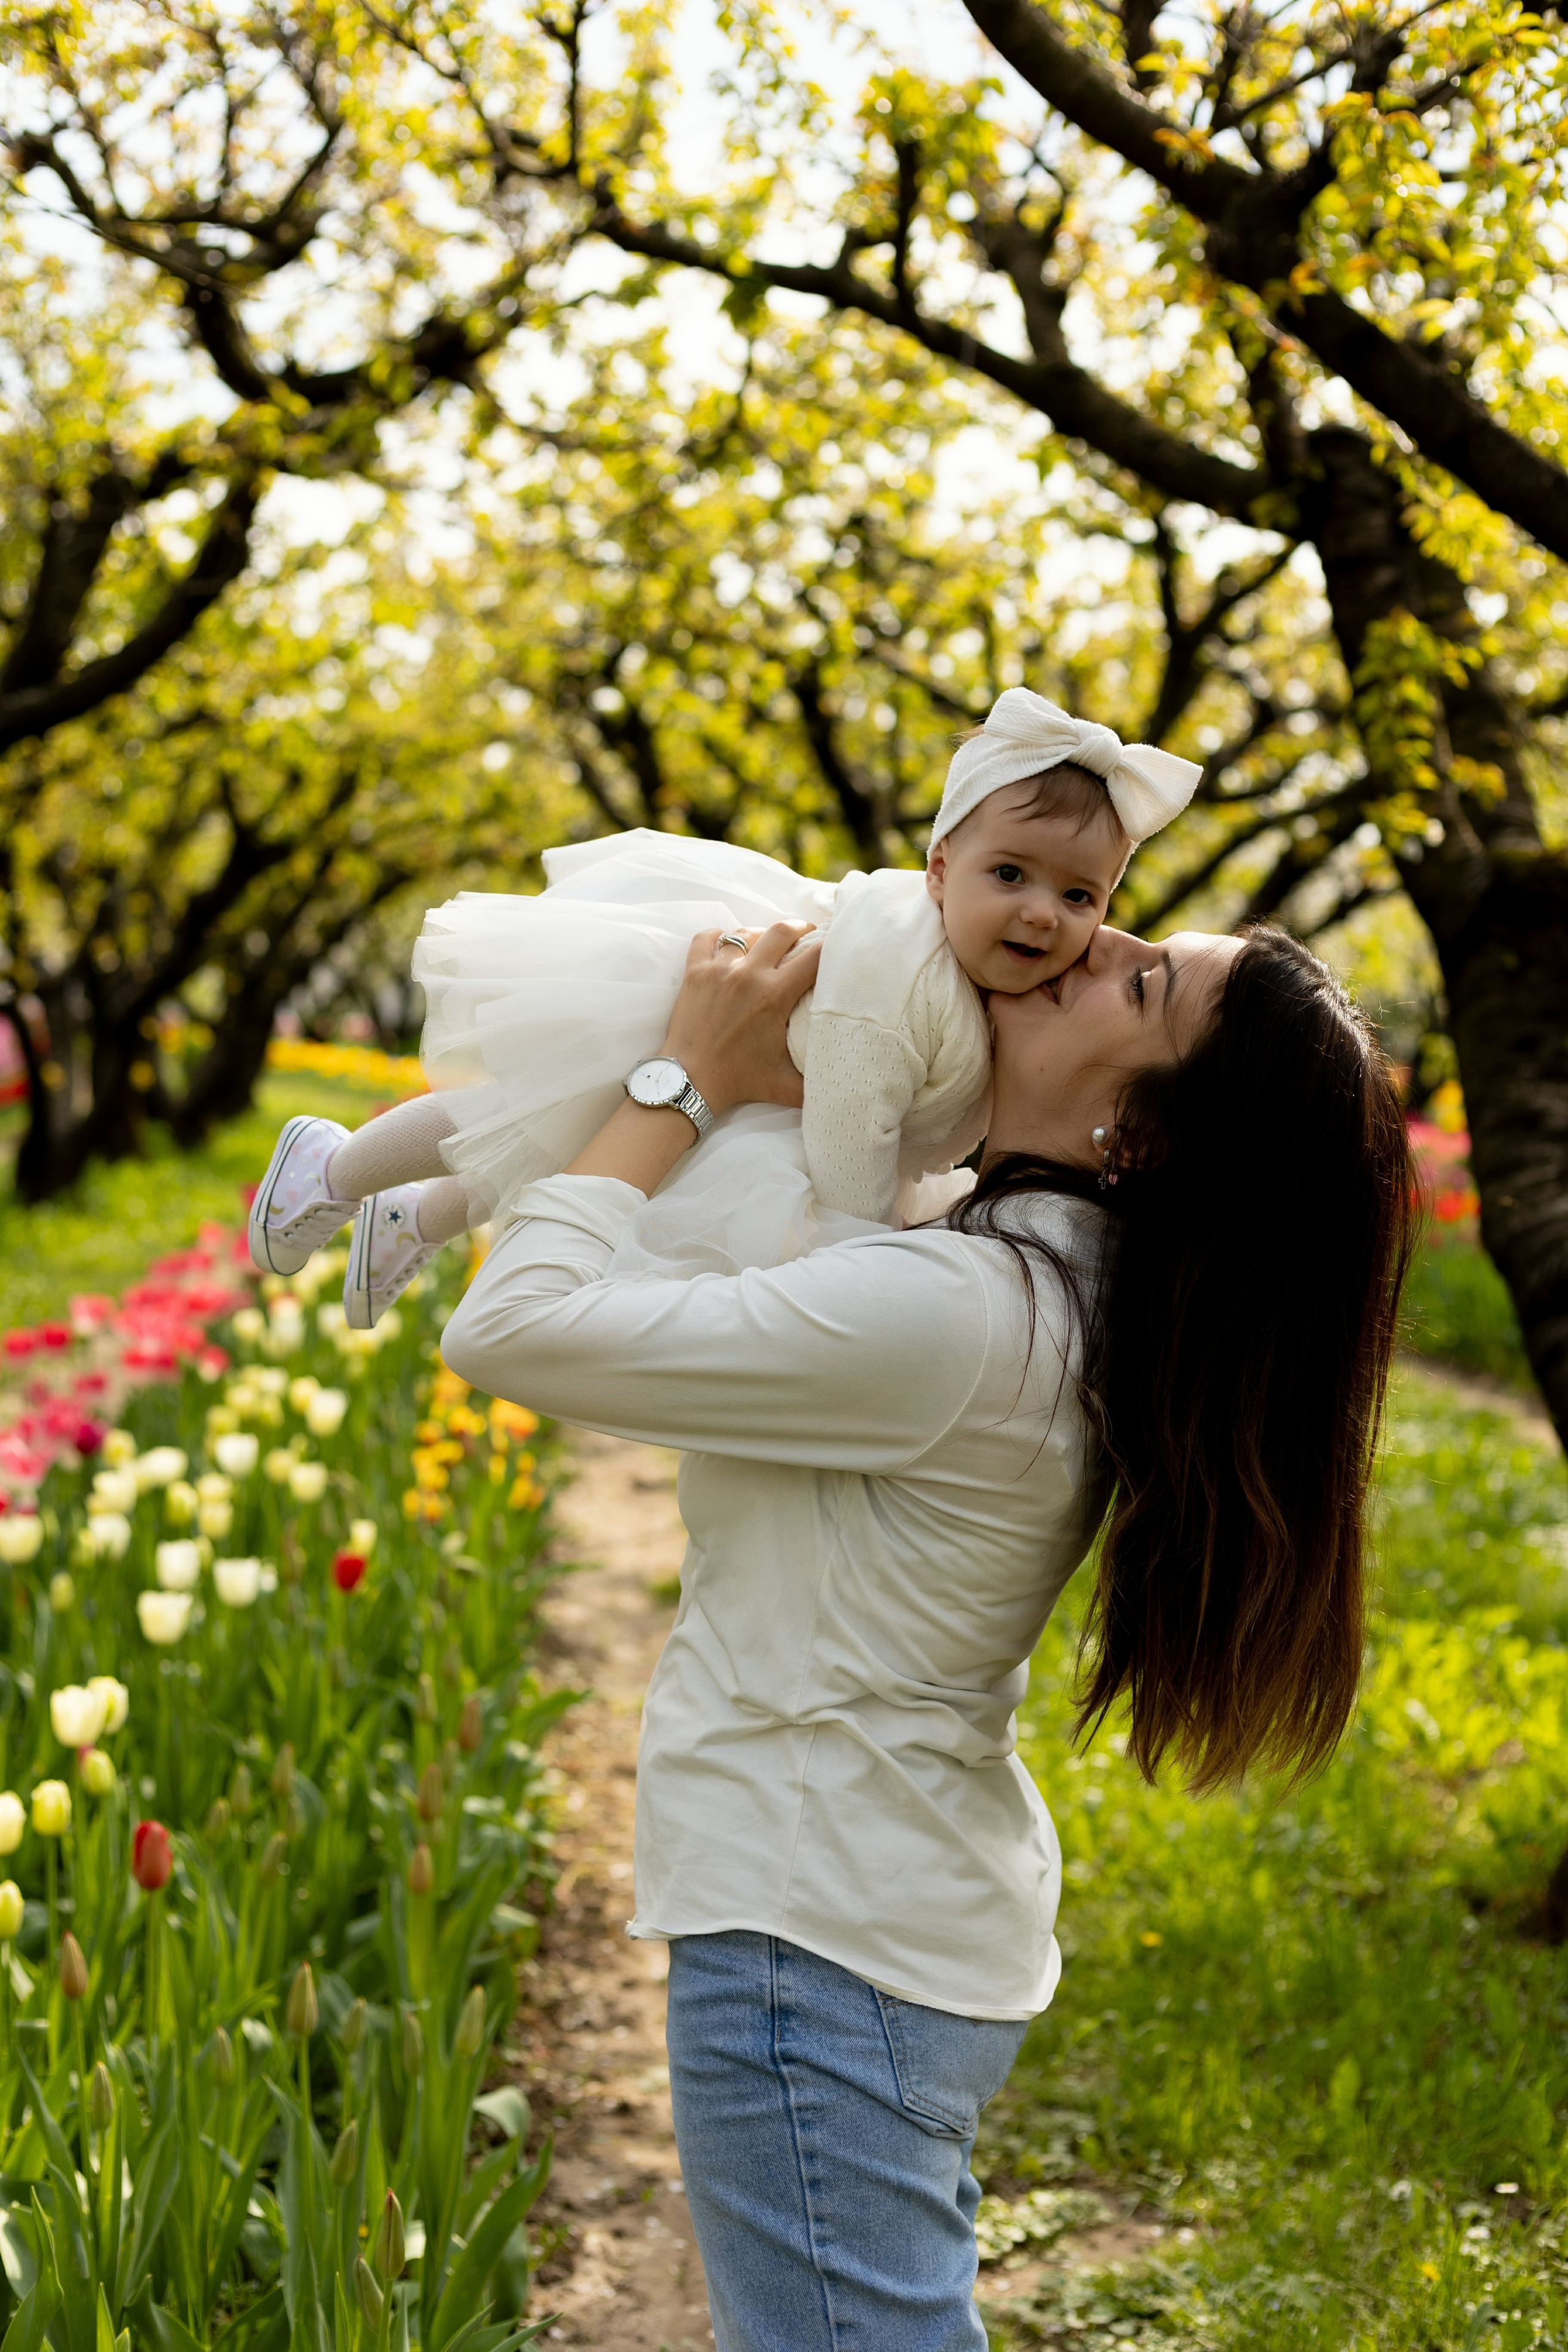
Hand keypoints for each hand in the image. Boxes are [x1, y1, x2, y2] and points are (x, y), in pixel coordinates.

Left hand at [563, 920, 819, 1195]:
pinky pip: (706, 937)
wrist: (691, 1081)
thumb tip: (849, 1077)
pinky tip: (728, 945)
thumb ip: (819, 1079)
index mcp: (775, 996)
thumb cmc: (741, 1082)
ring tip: (767, 944)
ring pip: (745, 931)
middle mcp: (748, 975)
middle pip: (782, 929)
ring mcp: (718, 970)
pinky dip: (719, 936)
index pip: (814, 956)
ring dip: (760, 935)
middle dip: (799, 927)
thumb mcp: (788, 1085)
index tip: (835, 945)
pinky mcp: (694, 972)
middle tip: (805, 934)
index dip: (829, 945)